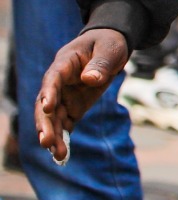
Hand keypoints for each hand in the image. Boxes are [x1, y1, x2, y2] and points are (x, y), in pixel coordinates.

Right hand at [37, 28, 129, 162]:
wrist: (109, 48)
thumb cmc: (108, 44)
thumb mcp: (109, 49)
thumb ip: (100, 63)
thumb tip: (90, 79)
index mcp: (65, 63)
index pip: (52, 79)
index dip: (49, 92)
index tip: (47, 106)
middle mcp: (58, 83)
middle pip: (46, 104)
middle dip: (45, 123)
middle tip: (46, 141)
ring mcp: (63, 97)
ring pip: (53, 118)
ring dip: (54, 136)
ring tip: (57, 154)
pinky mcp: (71, 107)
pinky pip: (65, 124)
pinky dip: (63, 138)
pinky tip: (62, 155)